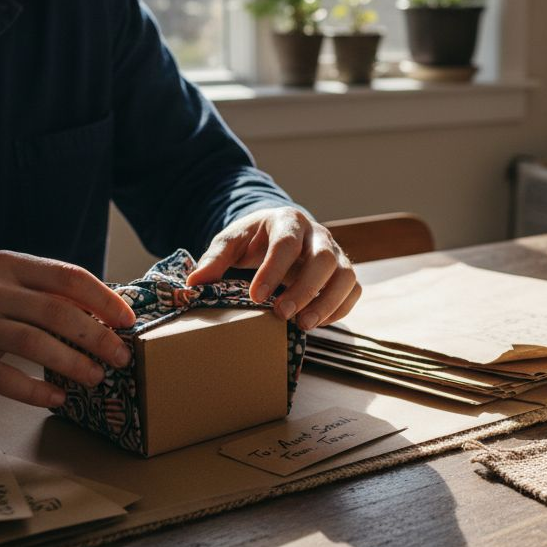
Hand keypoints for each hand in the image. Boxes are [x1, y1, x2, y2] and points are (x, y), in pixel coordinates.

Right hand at [0, 251, 136, 407]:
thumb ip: (38, 291)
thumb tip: (98, 309)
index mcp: (6, 266)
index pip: (67, 277)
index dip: (103, 300)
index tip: (128, 320)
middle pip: (57, 312)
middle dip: (97, 336)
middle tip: (121, 356)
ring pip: (34, 344)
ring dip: (72, 364)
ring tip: (96, 378)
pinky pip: (3, 377)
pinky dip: (34, 390)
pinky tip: (56, 397)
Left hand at [186, 207, 360, 329]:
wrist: (279, 234)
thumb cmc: (255, 239)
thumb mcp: (231, 242)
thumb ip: (215, 259)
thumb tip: (195, 283)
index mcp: (288, 221)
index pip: (286, 243)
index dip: (273, 271)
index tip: (256, 297)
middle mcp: (317, 235)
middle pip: (323, 258)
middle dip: (304, 289)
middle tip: (282, 315)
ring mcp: (335, 253)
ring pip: (345, 275)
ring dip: (327, 303)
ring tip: (304, 326)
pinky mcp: (344, 273)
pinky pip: (352, 290)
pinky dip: (339, 309)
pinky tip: (316, 323)